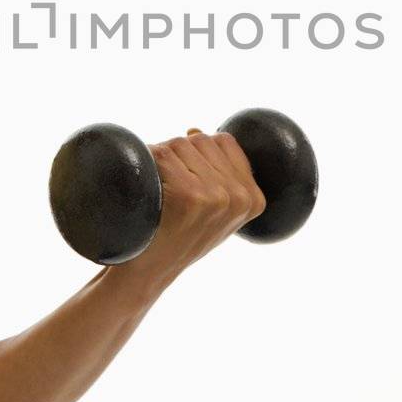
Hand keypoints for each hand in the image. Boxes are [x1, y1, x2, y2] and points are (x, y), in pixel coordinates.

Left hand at [110, 127, 267, 292]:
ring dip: (162, 158)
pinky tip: (148, 187)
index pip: (225, 142)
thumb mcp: (213, 209)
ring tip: (160, 190)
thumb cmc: (178, 235)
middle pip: (201, 140)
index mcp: (254, 199)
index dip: (199, 151)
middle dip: (180, 154)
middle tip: (169, 187)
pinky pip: (163, 154)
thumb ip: (218, 172)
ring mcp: (215, 195)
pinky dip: (148, 161)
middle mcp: (239, 196)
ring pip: (180, 143)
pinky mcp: (187, 195)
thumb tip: (195, 130)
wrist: (149, 271)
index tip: (188, 176)